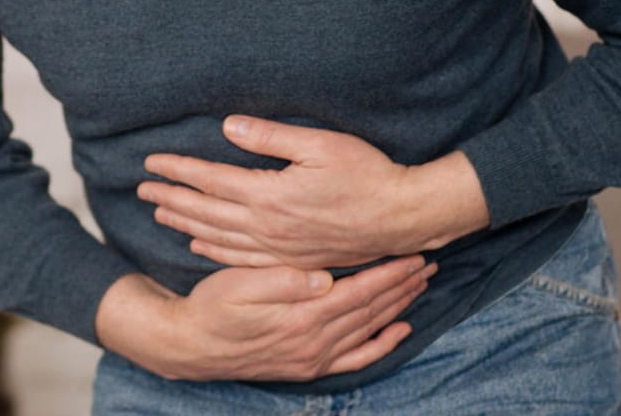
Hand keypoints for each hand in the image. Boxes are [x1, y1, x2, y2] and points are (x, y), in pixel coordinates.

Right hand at [95, 256, 435, 381]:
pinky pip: (357, 359)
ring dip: (398, 307)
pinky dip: (382, 344)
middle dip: (402, 286)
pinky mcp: (309, 367)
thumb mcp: (237, 284)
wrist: (192, 347)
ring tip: (420, 285)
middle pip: (372, 311)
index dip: (388, 273)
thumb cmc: (211, 307)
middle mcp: (314, 342)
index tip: (413, 253)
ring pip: (369, 330)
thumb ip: (282, 281)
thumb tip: (323, 276)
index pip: (358, 292)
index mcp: (301, 317)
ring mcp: (314, 358)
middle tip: (428, 263)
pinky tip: (400, 329)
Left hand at [139, 117, 488, 269]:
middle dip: (170, 198)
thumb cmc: (366, 173)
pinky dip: (215, 252)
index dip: (178, 170)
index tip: (150, 162)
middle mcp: (268, 226)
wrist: (402, 217)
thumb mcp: (319, 144)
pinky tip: (200, 246)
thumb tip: (226, 127)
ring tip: (159, 215)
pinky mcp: (293, 260)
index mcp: (270, 194)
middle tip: (141, 190)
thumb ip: (269, 137)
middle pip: (206, 211)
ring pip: (218, 237)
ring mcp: (280, 248)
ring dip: (186, 225)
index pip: (210, 180)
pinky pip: (242, 260)